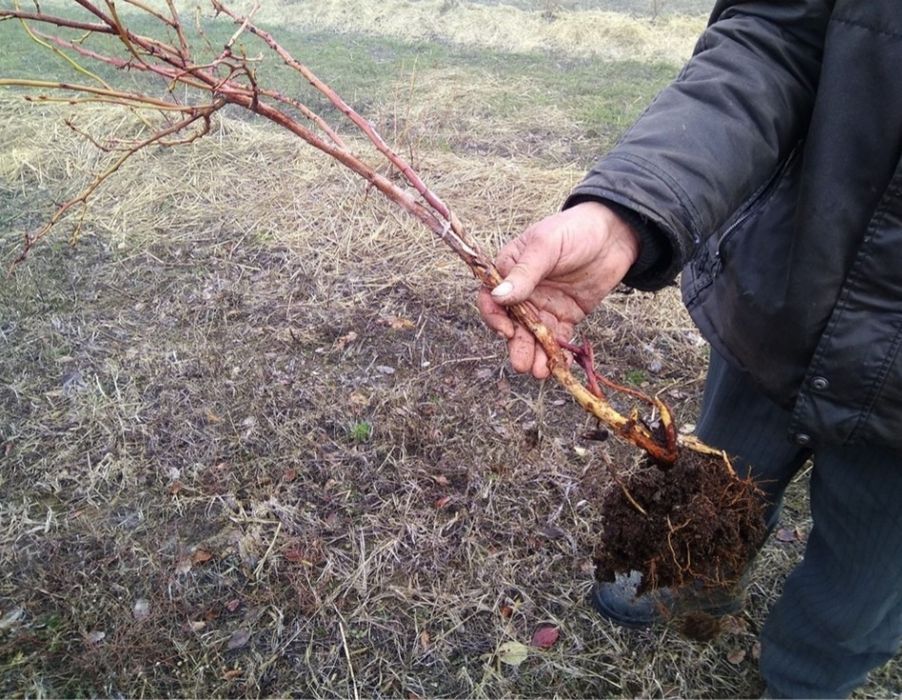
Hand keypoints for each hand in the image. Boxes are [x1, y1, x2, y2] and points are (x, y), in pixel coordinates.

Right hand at [477, 201, 639, 377]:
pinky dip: (556, 354)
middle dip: (517, 346)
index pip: (491, 298)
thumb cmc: (575, 229)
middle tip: (522, 364)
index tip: (506, 331)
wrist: (615, 233)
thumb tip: (499, 297)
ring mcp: (544, 306)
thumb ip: (524, 273)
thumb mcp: (546, 246)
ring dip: (534, 354)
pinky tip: (558, 367)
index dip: (494, 316)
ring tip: (539, 371)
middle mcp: (524, 292)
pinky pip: (557, 339)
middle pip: (512, 324)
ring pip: (533, 336)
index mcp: (510, 270)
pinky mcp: (566, 317)